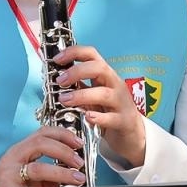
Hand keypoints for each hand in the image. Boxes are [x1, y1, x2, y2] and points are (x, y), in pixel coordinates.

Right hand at [0, 127, 84, 186]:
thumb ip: (50, 174)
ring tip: (77, 179)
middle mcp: (11, 160)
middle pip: (40, 144)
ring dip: (62, 172)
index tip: (79, 143)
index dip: (62, 134)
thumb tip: (76, 172)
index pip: (41, 133)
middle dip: (64, 151)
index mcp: (18, 152)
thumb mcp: (32, 180)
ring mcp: (8, 176)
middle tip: (79, 162)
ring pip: (38, 168)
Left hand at [52, 45, 145, 166]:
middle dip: (77, 71)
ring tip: (64, 100)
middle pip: (99, 68)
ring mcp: (121, 103)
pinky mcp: (124, 121)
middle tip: (59, 81)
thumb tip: (55, 78)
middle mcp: (115, 85)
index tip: (57, 59)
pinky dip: (98, 117)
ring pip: (104, 93)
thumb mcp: (93, 95)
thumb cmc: (109, 111)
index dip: (74, 52)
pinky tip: (87, 117)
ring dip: (81, 95)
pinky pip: (112, 118)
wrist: (131, 134)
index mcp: (105, 75)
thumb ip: (78, 86)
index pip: (92, 54)